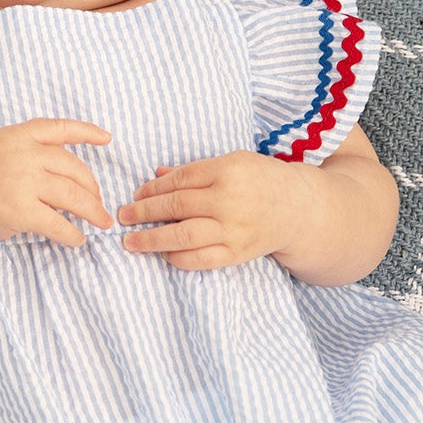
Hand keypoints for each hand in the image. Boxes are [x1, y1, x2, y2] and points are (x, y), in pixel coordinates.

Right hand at [0, 118, 112, 248]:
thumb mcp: (1, 146)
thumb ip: (31, 150)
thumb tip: (68, 172)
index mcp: (19, 135)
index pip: (60, 128)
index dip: (87, 132)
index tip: (107, 139)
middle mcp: (24, 154)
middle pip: (74, 168)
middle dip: (92, 188)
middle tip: (99, 203)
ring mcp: (22, 181)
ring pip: (72, 195)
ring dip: (92, 211)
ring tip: (101, 222)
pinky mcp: (20, 210)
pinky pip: (57, 223)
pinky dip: (72, 233)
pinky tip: (78, 239)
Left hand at [117, 150, 303, 269]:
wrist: (299, 210)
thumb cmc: (260, 180)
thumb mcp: (231, 162)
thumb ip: (193, 170)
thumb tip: (156, 175)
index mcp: (226, 171)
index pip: (178, 180)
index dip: (151, 189)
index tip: (134, 194)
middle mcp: (229, 201)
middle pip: (175, 207)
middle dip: (143, 212)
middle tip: (122, 216)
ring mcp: (233, 229)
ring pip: (183, 236)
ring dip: (151, 239)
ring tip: (130, 241)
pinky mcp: (237, 253)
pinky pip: (200, 259)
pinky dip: (177, 257)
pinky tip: (163, 253)